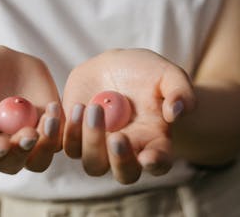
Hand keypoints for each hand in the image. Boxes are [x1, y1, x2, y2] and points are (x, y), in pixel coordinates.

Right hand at [0, 46, 63, 174]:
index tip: (0, 145)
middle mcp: (2, 147)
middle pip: (14, 163)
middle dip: (21, 152)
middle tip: (28, 134)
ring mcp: (26, 138)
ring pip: (40, 157)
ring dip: (46, 144)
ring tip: (48, 116)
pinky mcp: (47, 126)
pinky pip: (59, 137)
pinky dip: (60, 128)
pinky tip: (54, 107)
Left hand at [62, 49, 195, 183]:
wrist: (116, 66)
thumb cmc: (148, 73)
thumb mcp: (169, 75)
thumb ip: (180, 92)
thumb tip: (176, 112)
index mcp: (155, 142)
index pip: (159, 163)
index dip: (155, 163)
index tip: (148, 157)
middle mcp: (127, 151)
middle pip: (123, 172)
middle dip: (119, 160)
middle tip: (117, 136)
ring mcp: (98, 146)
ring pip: (91, 161)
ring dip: (89, 139)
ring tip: (89, 106)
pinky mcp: (73, 134)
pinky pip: (61, 144)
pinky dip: (59, 131)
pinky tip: (64, 109)